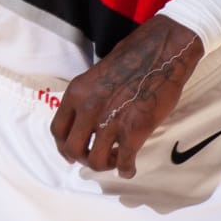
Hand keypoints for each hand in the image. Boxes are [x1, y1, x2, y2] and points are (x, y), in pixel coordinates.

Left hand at [50, 14, 203, 175]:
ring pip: (96, 161)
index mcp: (77, 93)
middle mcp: (88, 109)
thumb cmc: (135, 57)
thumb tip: (87, 119)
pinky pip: (125, 162)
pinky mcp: (134, 131)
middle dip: (82, 158)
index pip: (58, 130)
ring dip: (105, 165)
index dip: (63, 146)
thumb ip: (89, 97)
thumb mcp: (98, 74)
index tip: (72, 153)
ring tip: (116, 160)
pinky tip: (130, 168)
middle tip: (95, 157)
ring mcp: (110, 122)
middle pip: (72, 149)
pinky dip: (126, 170)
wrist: (163, 51)